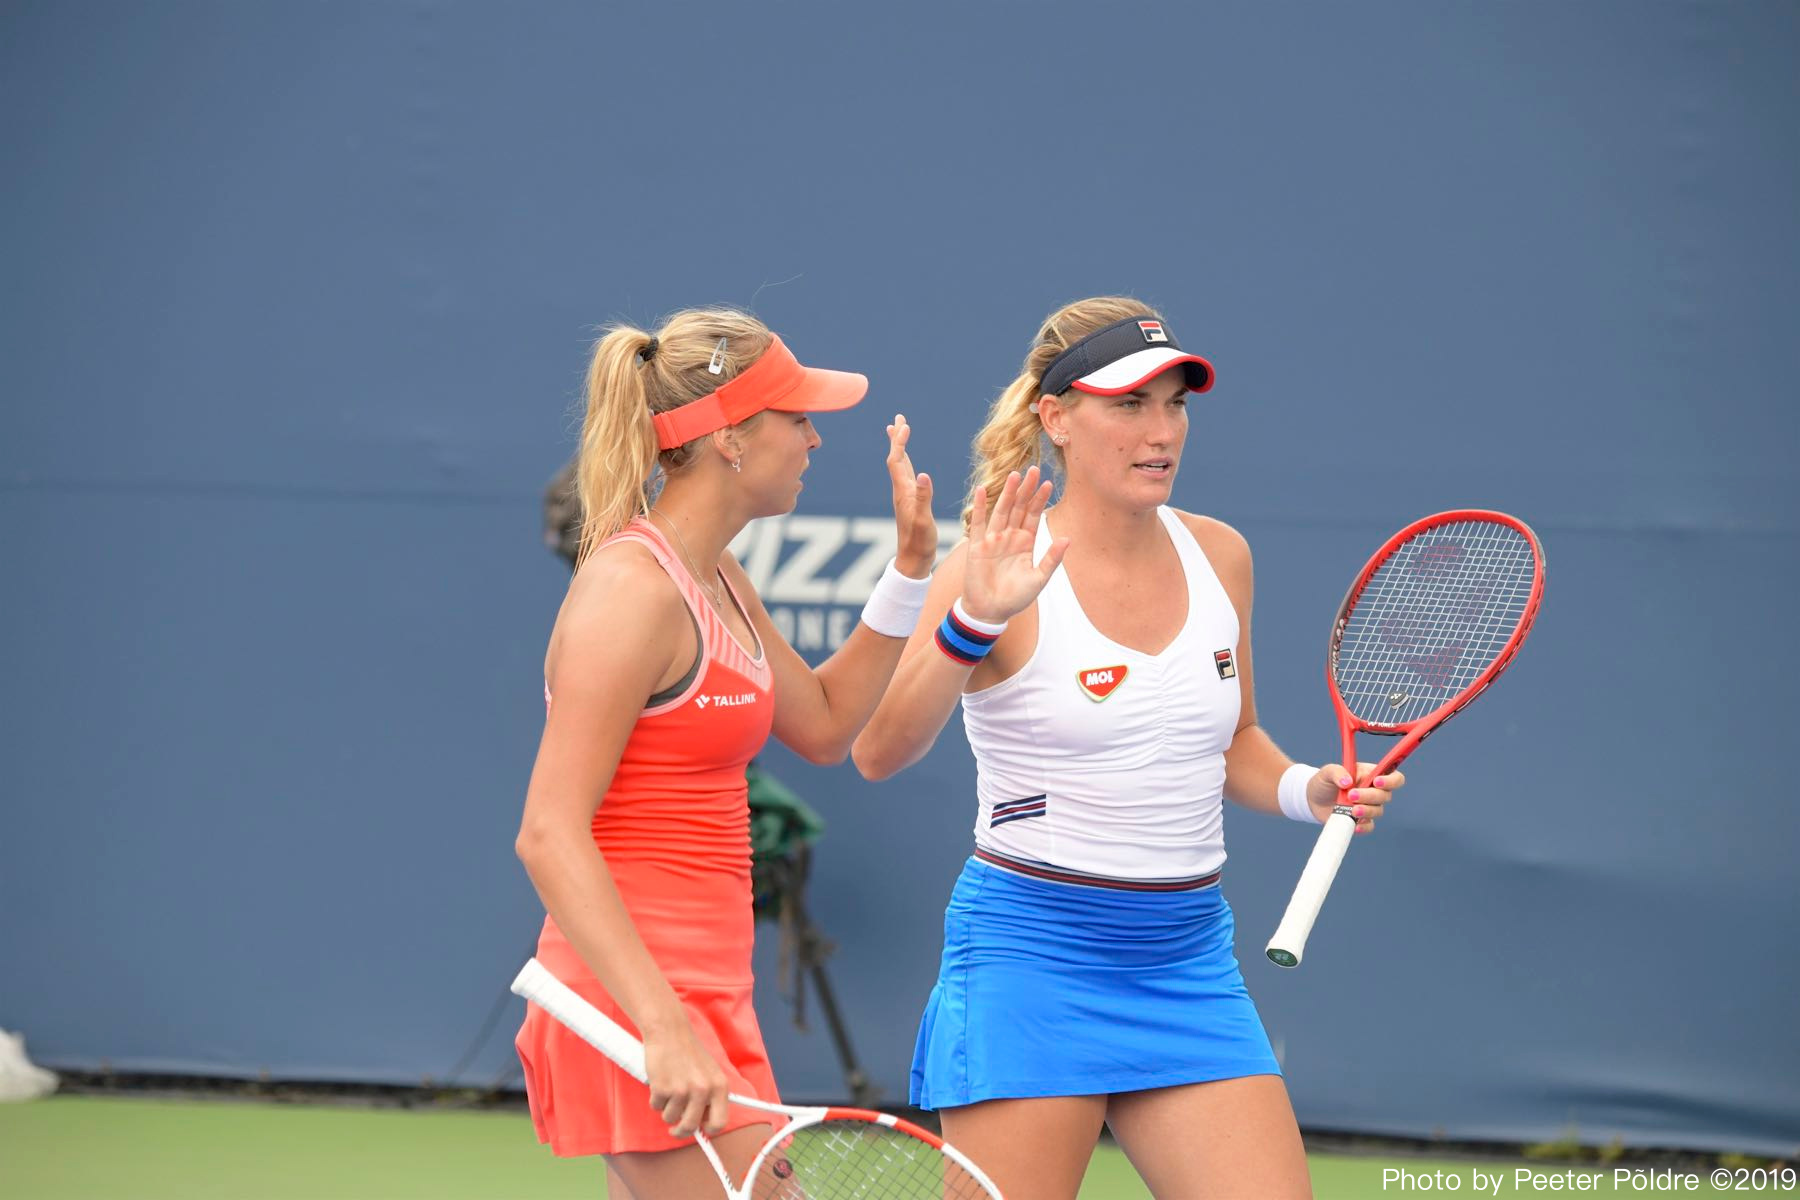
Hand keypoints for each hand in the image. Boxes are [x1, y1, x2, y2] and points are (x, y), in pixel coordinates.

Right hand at [642, 1024, 730, 1138]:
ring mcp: (682, 1090)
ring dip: (666, 1109)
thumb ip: (710, 1096)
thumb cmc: (688, 1051)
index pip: (720, 1122)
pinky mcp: (662, 1088)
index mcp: (719, 1086)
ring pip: (670, 1117)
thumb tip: (705, 1123)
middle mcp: (703, 1090)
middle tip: (675, 1127)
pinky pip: (656, 1106)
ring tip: (668, 1089)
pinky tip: (659, 1081)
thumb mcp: (709, 1071)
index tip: (701, 1131)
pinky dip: (655, 1098)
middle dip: (680, 1130)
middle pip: (690, 1126)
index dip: (708, 1131)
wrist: (669, 1031)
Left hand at [886, 414, 936, 578]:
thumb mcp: (923, 520)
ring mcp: (906, 496)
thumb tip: (925, 475)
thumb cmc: (919, 542)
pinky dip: (908, 463)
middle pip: (896, 458)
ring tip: (899, 432)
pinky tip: (910, 463)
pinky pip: (908, 476)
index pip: (898, 460)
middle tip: (898, 418)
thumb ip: (924, 498)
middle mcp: (902, 491)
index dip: (900, 442)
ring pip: (901, 466)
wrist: (913, 560)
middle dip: (897, 437)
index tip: (904, 424)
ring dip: (900, 447)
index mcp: (904, 492)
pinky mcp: (911, 502)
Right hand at [962, 465, 1068, 623]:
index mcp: (1025, 543)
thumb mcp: (1039, 579)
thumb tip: (1067, 538)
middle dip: (1026, 489)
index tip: (1048, 482)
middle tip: (1034, 469)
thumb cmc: (1015, 598)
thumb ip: (1052, 558)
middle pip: (1018, 507)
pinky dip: (979, 507)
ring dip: (1007, 492)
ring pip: (1001, 510)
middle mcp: (1009, 537)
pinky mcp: (977, 546)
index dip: (1040, 499)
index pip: (1033, 516)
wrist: (990, 612)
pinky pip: (978, 523)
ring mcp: (993, 540)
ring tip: (1014, 474)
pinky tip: (981, 490)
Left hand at [1306, 761, 1405, 833]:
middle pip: (1385, 795)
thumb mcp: (1327, 772)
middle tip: (1351, 795)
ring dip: (1366, 811)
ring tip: (1351, 810)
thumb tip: (1348, 782)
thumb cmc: (1323, 782)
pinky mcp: (1361, 821)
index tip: (1376, 781)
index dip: (1390, 780)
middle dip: (1370, 796)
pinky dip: (1363, 827)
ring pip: (1378, 811)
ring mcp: (1368, 807)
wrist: (1312, 800)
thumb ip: (1337, 772)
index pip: (1393, 777)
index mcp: (1370, 775)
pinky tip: (1354, 825)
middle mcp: (1373, 791)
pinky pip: (1369, 826)